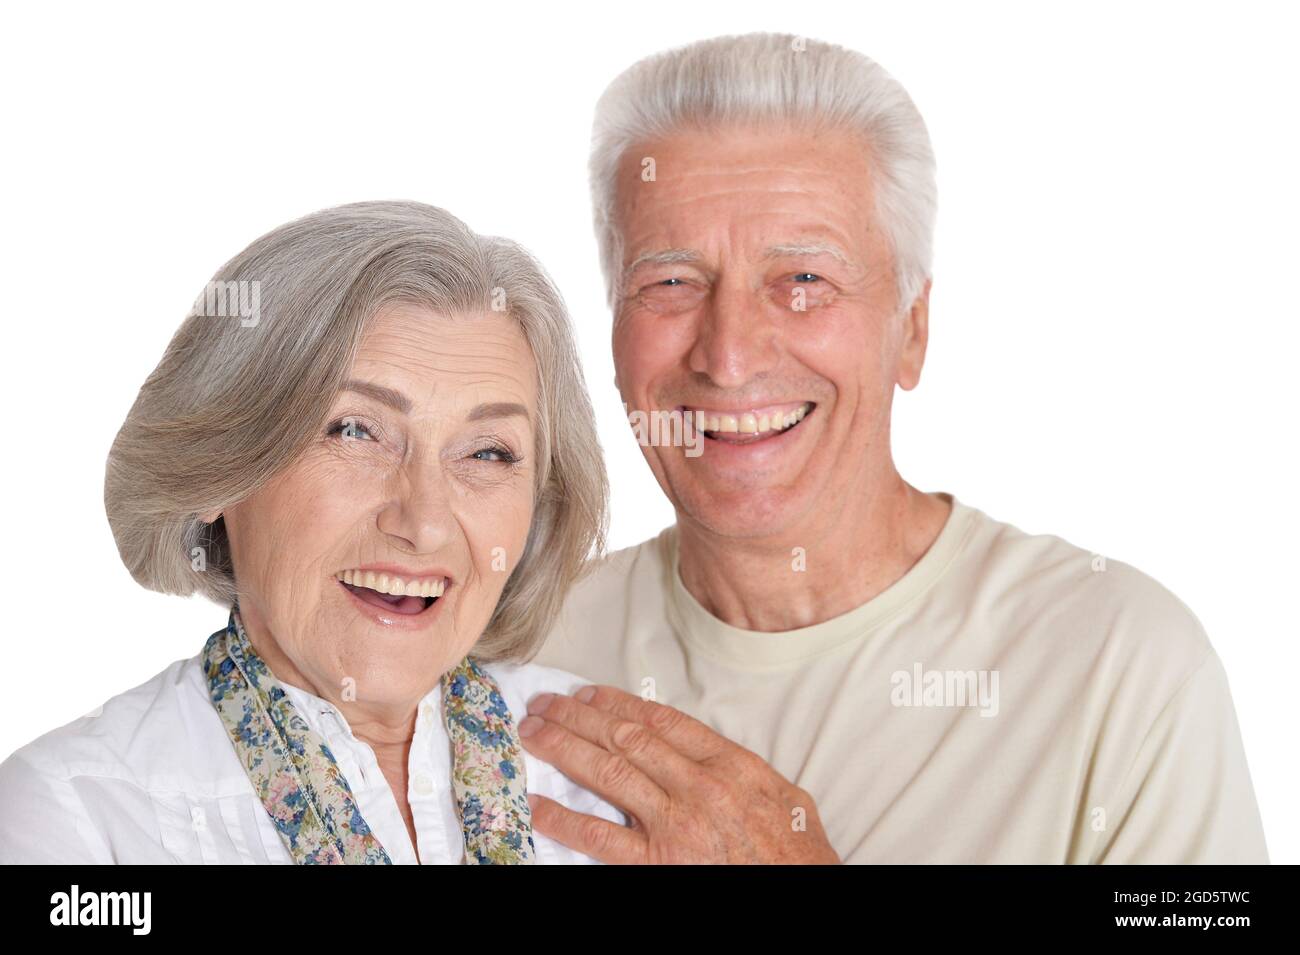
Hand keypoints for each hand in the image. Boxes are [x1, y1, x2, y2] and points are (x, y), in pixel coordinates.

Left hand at [517, 685, 840, 863]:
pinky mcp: (658, 864)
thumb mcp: (788, 799)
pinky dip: (565, 819)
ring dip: (564, 748)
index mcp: (730, 765)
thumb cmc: (798, 858)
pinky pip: (601, 837)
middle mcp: (699, 787)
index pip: (662, 721)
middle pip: (626, 737)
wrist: (803, 895)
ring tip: (534, 733)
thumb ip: (746, 771)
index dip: (618, 702)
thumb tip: (716, 754)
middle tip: (546, 704)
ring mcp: (676, 825)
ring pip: (608, 773)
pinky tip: (538, 804)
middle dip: (579, 716)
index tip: (589, 693)